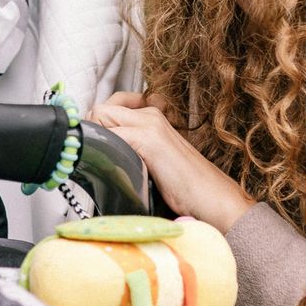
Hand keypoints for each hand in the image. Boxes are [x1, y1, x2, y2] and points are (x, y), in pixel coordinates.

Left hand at [87, 94, 254, 232]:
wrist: (214, 198)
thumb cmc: (187, 187)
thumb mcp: (156, 162)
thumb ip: (135, 150)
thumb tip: (104, 156)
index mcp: (153, 117)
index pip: (110, 107)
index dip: (97, 127)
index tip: (98, 150)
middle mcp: (151, 114)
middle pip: (101, 108)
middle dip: (91, 131)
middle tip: (95, 158)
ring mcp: (150, 124)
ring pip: (100, 115)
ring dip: (94, 140)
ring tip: (101, 164)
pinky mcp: (149, 140)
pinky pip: (110, 134)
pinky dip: (102, 149)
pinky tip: (108, 168)